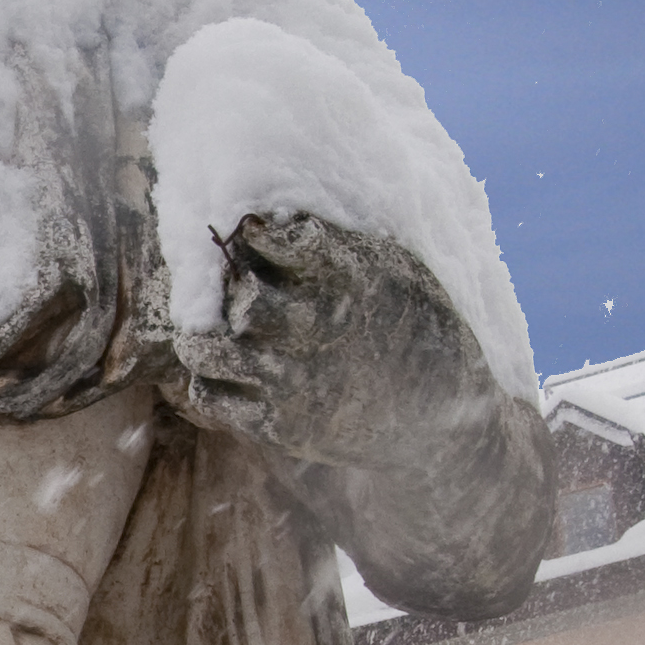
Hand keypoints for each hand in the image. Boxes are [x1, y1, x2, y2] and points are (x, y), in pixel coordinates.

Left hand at [172, 212, 481, 472]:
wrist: (444, 413)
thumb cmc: (415, 324)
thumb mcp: (391, 267)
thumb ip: (332, 245)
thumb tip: (273, 219)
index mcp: (347, 277)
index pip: (278, 240)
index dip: (257, 234)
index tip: (255, 234)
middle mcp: (314, 326)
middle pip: (238, 298)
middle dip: (224, 289)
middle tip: (228, 290)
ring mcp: (293, 378)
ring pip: (206, 348)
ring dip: (201, 334)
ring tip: (213, 329)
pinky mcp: (279, 424)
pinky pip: (210, 397)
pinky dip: (206, 379)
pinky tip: (225, 369)